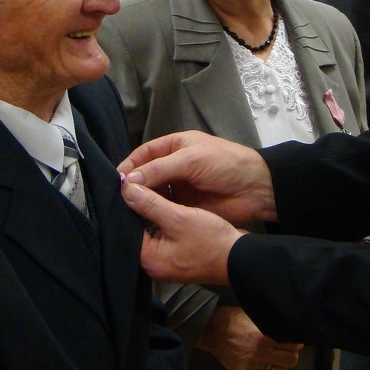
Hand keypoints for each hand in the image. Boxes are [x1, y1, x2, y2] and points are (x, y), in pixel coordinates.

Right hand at [119, 131, 276, 225]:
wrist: (256, 189)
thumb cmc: (226, 164)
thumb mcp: (191, 160)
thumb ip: (160, 169)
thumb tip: (129, 180)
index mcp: (174, 147)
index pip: (144, 154)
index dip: (129, 166)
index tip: (113, 180)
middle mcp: (173, 166)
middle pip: (145, 176)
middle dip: (131, 186)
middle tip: (114, 200)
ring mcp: (178, 188)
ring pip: (152, 194)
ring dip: (139, 202)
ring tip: (123, 213)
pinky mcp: (184, 207)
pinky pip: (163, 210)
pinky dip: (152, 214)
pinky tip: (140, 222)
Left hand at [122, 180, 237, 284]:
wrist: (241, 258)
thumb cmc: (211, 241)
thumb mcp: (179, 218)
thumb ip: (151, 203)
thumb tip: (127, 189)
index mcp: (148, 259)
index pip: (128, 227)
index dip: (128, 204)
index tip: (128, 184)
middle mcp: (153, 262)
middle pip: (139, 229)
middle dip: (140, 207)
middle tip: (139, 182)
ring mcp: (167, 259)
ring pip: (153, 229)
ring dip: (154, 210)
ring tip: (152, 186)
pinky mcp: (179, 254)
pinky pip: (166, 233)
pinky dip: (166, 218)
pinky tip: (168, 200)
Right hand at [197, 305, 302, 369]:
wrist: (213, 331)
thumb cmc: (235, 319)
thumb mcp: (256, 316)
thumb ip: (273, 324)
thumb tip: (291, 330)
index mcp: (265, 337)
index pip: (292, 345)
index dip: (296, 343)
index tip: (295, 341)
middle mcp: (261, 353)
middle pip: (291, 360)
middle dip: (291, 354)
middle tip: (287, 350)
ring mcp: (254, 366)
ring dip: (280, 363)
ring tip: (274, 357)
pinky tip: (266, 364)